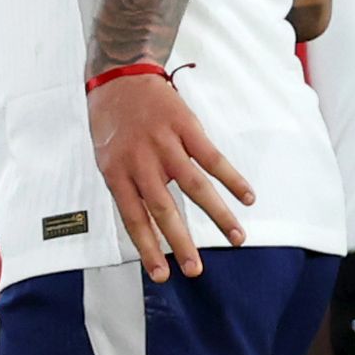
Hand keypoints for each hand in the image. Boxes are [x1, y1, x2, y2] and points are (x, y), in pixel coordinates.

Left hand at [87, 71, 251, 278]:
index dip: (148, 249)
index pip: (134, 220)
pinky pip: (213, 158)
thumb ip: (127, 186)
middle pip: (164, 210)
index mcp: (117, 174)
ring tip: (236, 238)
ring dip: (218, 215)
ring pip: (195, 187)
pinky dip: (232, 178)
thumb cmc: (112, 123)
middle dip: (181, 243)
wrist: (120, 78)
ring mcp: (165, 145)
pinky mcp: (186, 128)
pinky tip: (247, 197)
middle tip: (196, 270)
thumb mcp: (106, 157)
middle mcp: (140, 163)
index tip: (162, 276)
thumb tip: (147, 221)